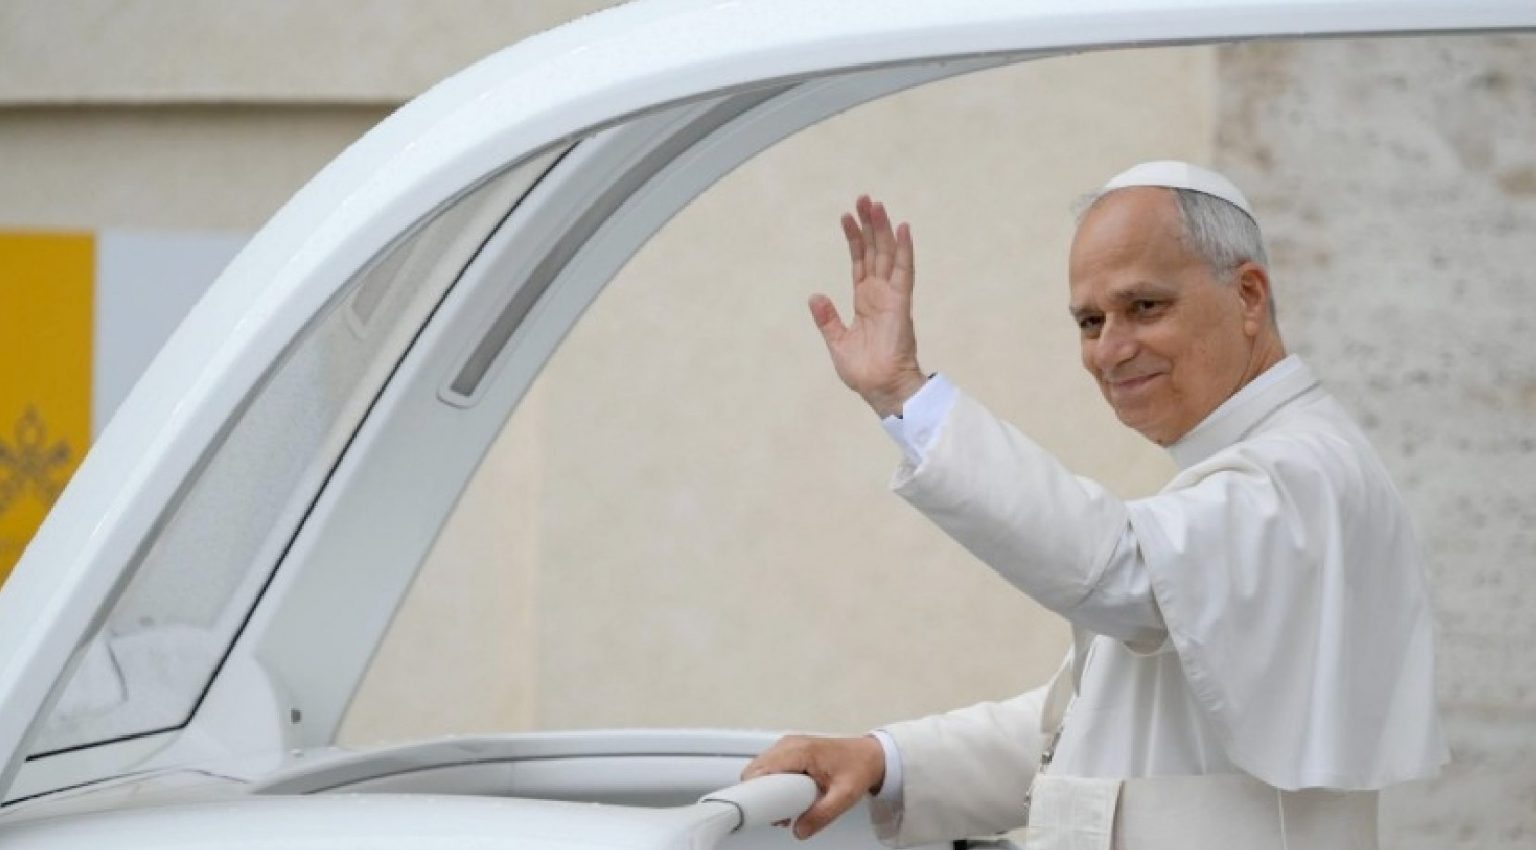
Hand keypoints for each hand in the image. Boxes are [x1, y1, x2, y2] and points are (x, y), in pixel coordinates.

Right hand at [740, 734, 886, 839]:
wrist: (870, 755)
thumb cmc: (860, 767)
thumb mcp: (845, 796)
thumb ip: (821, 815)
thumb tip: (799, 830)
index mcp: (800, 751)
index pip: (760, 770)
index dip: (756, 792)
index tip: (764, 811)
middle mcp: (790, 744)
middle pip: (755, 770)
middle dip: (761, 795)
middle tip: (780, 814)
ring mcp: (788, 746)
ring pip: (760, 769)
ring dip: (766, 791)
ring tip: (787, 808)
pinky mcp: (790, 751)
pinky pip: (770, 768)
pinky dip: (772, 784)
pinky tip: (788, 797)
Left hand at [811, 196, 926, 416]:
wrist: (880, 389)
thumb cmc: (863, 370)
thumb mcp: (837, 341)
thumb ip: (827, 318)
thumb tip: (814, 296)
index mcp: (865, 300)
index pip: (860, 261)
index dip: (854, 238)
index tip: (847, 216)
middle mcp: (880, 294)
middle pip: (875, 251)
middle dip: (869, 225)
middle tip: (865, 198)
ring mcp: (892, 297)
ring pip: (888, 255)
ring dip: (883, 229)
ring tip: (877, 204)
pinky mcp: (901, 304)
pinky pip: (904, 273)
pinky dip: (904, 250)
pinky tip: (902, 228)